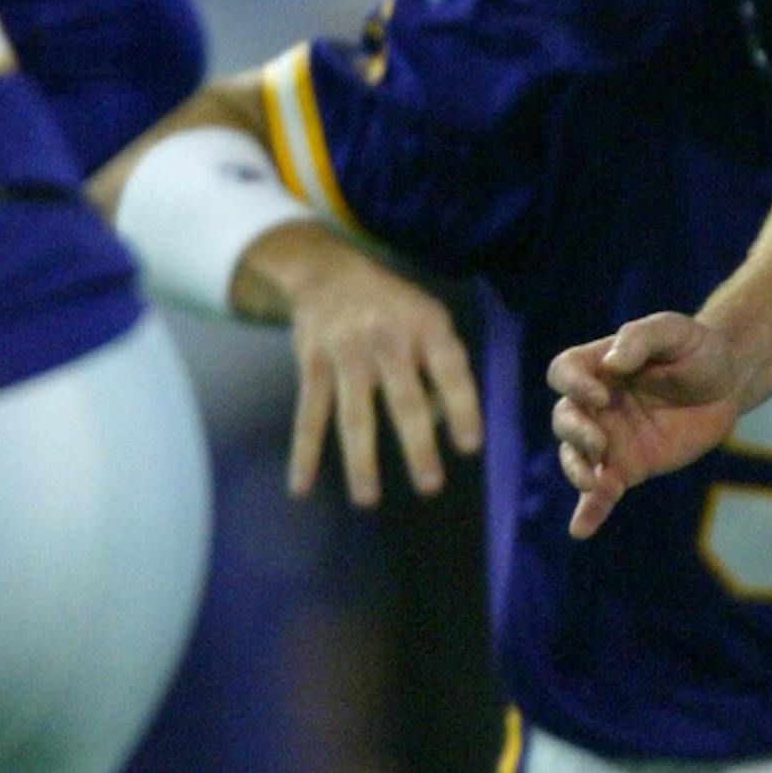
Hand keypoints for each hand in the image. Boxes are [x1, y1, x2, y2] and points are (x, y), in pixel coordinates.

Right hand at [241, 222, 482, 506]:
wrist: (327, 272)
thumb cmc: (394, 308)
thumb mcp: (428, 318)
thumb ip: (441, 364)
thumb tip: (440, 423)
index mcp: (425, 325)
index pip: (450, 371)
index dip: (462, 407)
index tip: (469, 447)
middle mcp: (386, 338)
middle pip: (404, 399)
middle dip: (417, 444)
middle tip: (429, 485)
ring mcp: (346, 352)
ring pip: (355, 414)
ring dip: (361, 460)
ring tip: (368, 499)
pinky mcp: (313, 364)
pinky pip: (308, 414)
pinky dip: (304, 452)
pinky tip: (301, 485)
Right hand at [550, 310, 748, 536]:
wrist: (727, 383)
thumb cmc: (697, 349)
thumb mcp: (674, 330)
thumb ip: (640, 338)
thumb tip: (611, 364)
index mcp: (599, 365)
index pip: (564, 372)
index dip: (574, 384)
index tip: (601, 396)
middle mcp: (596, 403)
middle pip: (564, 417)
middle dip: (575, 432)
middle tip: (601, 443)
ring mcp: (609, 438)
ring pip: (575, 456)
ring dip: (577, 469)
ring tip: (594, 482)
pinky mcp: (628, 467)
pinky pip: (601, 492)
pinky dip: (589, 510)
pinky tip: (580, 530)